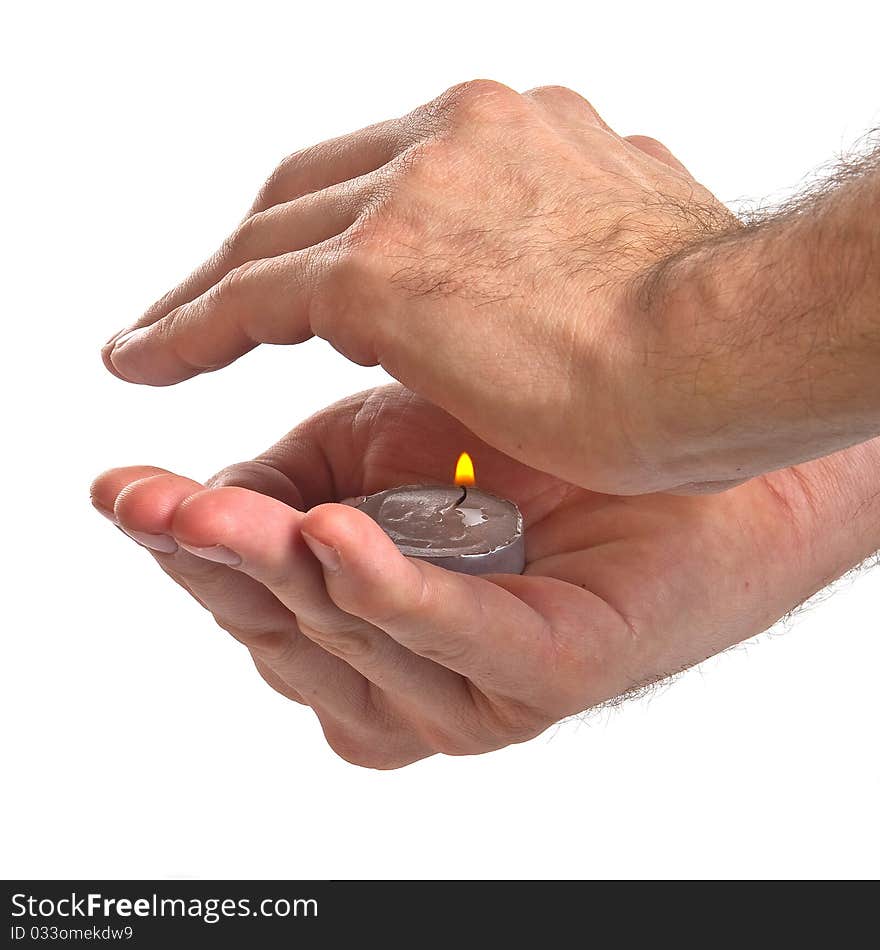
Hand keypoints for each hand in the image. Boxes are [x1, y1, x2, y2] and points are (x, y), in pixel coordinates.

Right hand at [91, 386, 879, 767]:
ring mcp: (485, 676)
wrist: (688, 430)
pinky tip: (339, 536)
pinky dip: (394, 595)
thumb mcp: (383, 449)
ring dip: (285, 571)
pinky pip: (461, 640)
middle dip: (218, 560)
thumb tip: (196, 490)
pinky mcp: (556, 665)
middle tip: (157, 501)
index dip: (190, 543)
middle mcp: (416, 665)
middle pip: (291, 626)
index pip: (256, 594)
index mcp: (368, 620)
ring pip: (357, 635)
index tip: (127, 489)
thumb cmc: (536, 441)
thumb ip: (297, 476)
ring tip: (230, 510)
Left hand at [102, 80, 736, 493]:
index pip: (388, 170)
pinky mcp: (380, 267)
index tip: (297, 268)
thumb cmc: (710, 336)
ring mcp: (416, 192)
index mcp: (518, 133)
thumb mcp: (643, 250)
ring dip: (206, 290)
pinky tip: (148, 363)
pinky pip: (250, 298)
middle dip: (253, 247)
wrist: (733, 350)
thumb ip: (591, 226)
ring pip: (271, 235)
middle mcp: (459, 136)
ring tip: (156, 341)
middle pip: (314, 188)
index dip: (330, 221)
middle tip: (202, 302)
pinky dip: (191, 330)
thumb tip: (588, 243)